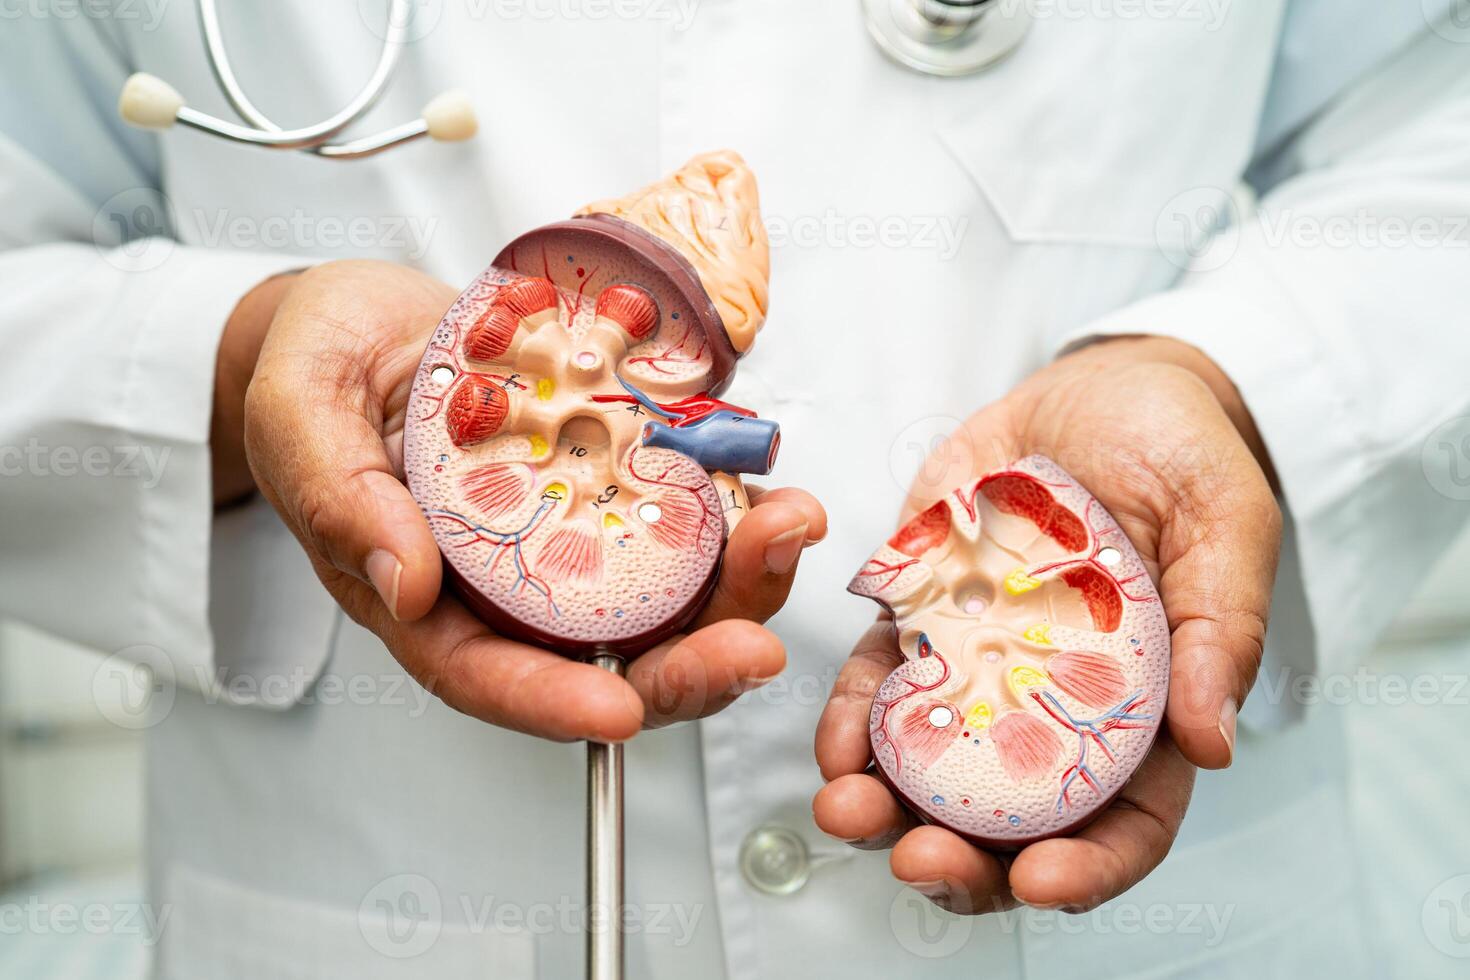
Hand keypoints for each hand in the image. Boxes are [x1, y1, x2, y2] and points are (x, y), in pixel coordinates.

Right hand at [226, 260, 824, 740]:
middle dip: (688, 663)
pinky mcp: (611, 485)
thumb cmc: (319, 366)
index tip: (619, 709)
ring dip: (738, 582)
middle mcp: (508, 584)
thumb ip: (338, 496)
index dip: (552, 702)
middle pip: (604, 656)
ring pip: (665, 597)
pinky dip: (735, 514)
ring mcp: (568, 537)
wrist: (366, 319)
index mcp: (423, 594)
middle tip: (756, 646)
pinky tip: (772, 487)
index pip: (485, 674)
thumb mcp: (300, 411)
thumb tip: (404, 585)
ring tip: (790, 528)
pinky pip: (683, 520)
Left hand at [813, 336, 1280, 913]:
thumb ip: (1218, 627)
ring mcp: (985, 666)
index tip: (1039, 882)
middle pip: (1013, 819)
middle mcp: (1059, 706)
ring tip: (846, 809)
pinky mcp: (925, 618)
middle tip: (916, 859)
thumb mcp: (1226, 523)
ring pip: (932, 765)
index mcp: (1149, 708)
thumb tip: (1214, 741)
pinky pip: (882, 683)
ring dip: (884, 803)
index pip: (1126, 820)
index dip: (1090, 869)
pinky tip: (833, 742)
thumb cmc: (1182, 452)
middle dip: (962, 856)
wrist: (1098, 388)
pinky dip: (852, 719)